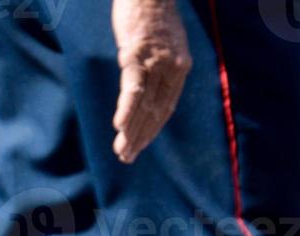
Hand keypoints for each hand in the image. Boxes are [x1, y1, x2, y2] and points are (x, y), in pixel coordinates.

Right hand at [111, 0, 191, 163]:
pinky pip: (132, 86)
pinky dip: (127, 108)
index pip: (166, 107)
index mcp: (180, 66)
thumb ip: (159, 63)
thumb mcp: (162, 41)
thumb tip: (148, 86)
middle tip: (126, 158)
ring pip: (144, 103)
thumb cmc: (152, 12)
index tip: (139, 147)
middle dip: (140, 137)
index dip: (152, 130)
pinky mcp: (136, 54)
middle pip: (155, 110)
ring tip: (121, 151)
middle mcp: (172, 66)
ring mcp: (155, 60)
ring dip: (131, 131)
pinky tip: (119, 126)